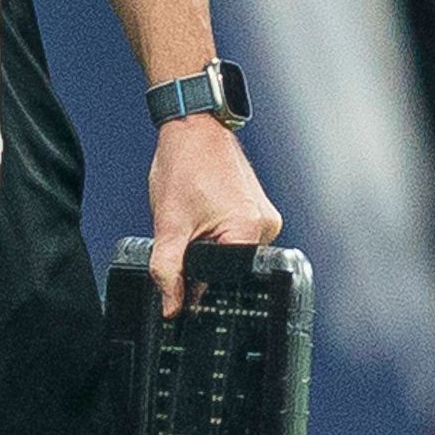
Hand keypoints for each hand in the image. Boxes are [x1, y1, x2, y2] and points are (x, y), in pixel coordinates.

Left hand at [146, 115, 280, 316]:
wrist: (193, 127)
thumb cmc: (185, 165)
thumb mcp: (169, 225)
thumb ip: (168, 271)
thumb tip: (171, 307)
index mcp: (249, 231)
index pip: (228, 282)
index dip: (202, 288)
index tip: (184, 283)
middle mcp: (267, 226)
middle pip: (233, 269)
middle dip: (204, 264)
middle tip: (187, 235)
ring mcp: (265, 216)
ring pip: (234, 253)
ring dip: (211, 247)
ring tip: (196, 218)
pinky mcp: (259, 209)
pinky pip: (238, 236)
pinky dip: (218, 234)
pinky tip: (204, 215)